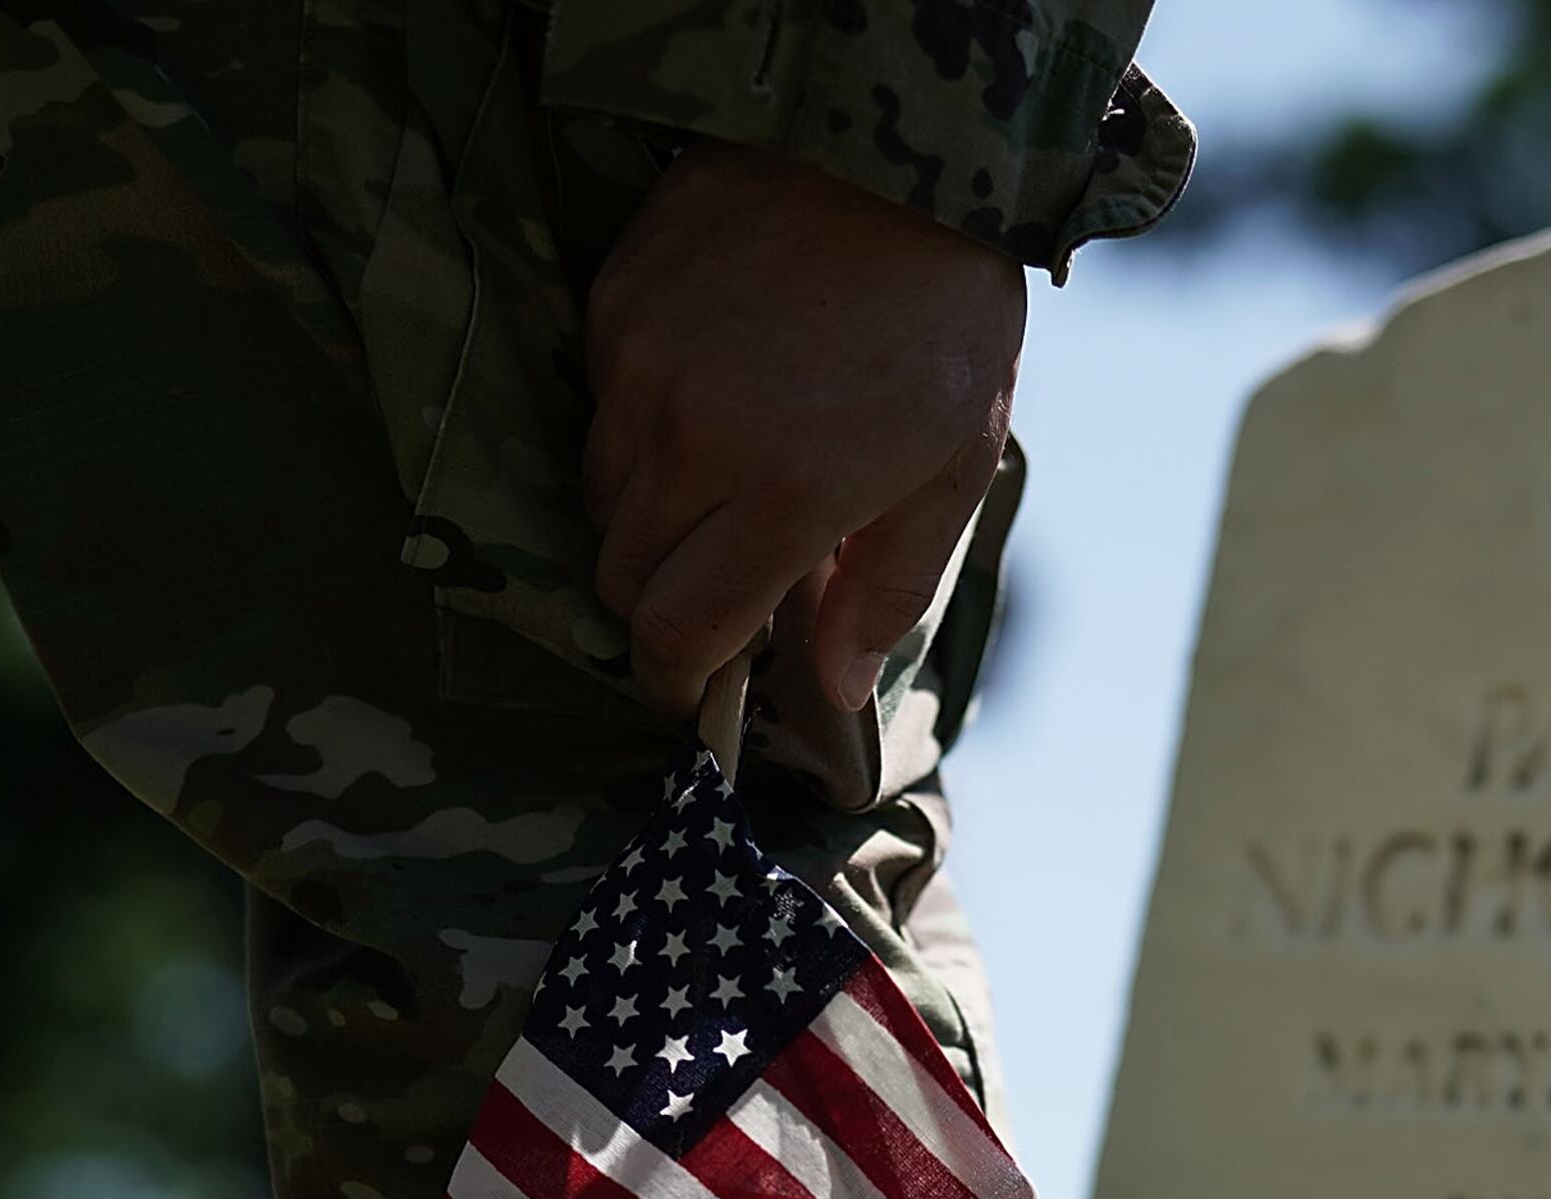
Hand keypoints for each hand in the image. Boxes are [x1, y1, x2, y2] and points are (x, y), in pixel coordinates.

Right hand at [583, 143, 1024, 719]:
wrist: (899, 153)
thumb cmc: (944, 320)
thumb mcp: (954, 464)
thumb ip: (885, 589)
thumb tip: (829, 693)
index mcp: (786, 492)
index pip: (679, 630)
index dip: (676, 680)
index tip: (690, 692)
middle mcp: (694, 438)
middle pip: (622, 576)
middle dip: (662, 604)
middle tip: (714, 592)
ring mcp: (641, 365)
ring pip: (599, 497)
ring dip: (646, 519)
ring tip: (718, 491)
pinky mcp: (614, 303)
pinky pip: (596, 408)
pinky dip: (638, 429)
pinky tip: (705, 398)